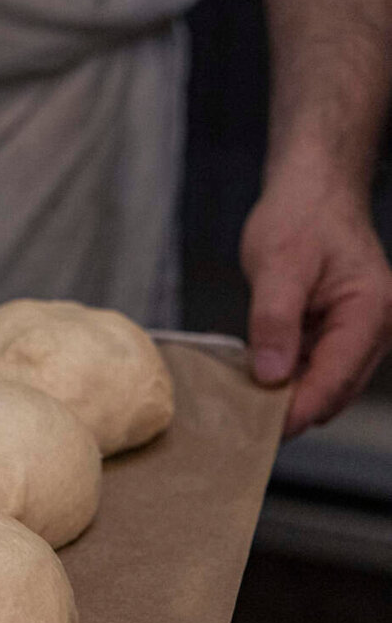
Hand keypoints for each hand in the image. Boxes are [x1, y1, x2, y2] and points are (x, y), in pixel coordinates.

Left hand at [241, 176, 391, 435]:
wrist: (313, 191)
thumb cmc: (300, 218)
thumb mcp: (277, 267)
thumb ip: (275, 322)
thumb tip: (271, 376)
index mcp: (371, 312)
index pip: (336, 379)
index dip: (298, 409)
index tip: (262, 431)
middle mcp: (377, 327)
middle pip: (336, 390)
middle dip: (295, 410)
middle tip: (245, 428)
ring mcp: (362, 330)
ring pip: (328, 382)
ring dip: (293, 396)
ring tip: (246, 409)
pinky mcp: (343, 329)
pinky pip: (320, 365)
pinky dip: (293, 377)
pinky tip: (258, 382)